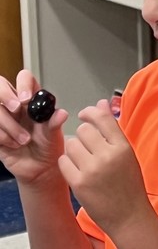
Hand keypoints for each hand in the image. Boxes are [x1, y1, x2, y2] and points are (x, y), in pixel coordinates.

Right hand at [0, 69, 67, 183]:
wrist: (40, 170)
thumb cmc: (49, 149)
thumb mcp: (54, 136)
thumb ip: (55, 124)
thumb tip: (61, 113)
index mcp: (32, 99)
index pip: (24, 77)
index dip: (23, 83)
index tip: (26, 98)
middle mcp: (15, 104)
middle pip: (0, 84)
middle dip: (6, 95)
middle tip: (16, 109)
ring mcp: (2, 116)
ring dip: (9, 124)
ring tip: (24, 141)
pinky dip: (3, 136)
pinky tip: (13, 145)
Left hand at [58, 100, 148, 233]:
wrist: (129, 217)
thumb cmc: (129, 187)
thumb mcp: (127, 156)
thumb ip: (113, 131)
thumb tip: (101, 104)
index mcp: (123, 147)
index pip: (101, 117)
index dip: (90, 112)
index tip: (85, 114)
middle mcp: (108, 156)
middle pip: (82, 130)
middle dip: (82, 137)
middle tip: (88, 150)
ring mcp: (93, 169)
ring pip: (71, 145)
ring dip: (74, 151)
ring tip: (84, 163)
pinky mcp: (79, 182)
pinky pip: (63, 161)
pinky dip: (68, 165)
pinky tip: (79, 173)